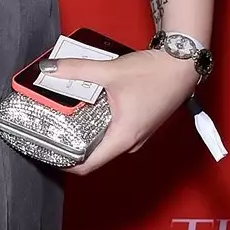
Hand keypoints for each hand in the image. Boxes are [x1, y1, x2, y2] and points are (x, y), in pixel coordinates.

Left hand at [40, 49, 196, 174]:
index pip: (87, 165)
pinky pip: (113, 131)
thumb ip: (76, 69)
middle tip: (49, 130)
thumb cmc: (155, 73)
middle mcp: (130, 142)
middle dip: (70, 143)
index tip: (46, 152)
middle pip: (93, 154)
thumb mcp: (109, 71)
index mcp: (123, 138)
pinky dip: (99, 123)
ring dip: (85, 132)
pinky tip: (89, 107)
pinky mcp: (139, 124)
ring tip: (65, 118)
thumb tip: (49, 69)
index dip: (64, 162)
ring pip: (104, 142)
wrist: (183, 64)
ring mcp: (137, 134)